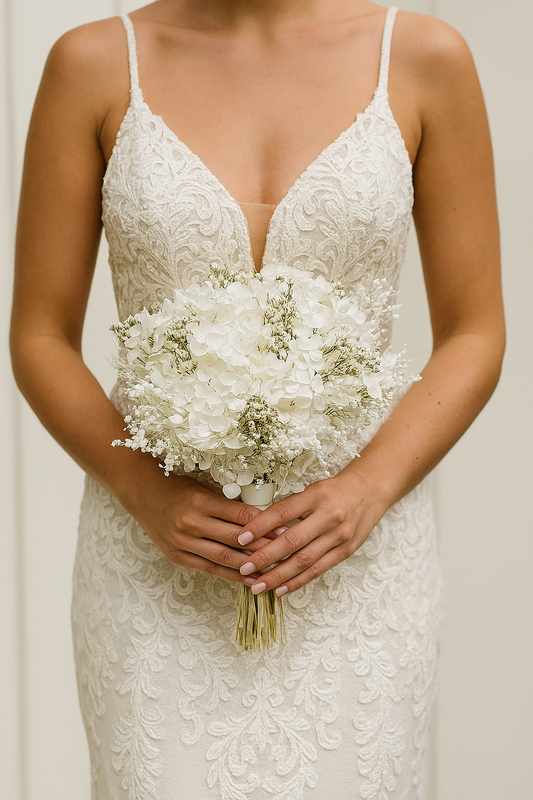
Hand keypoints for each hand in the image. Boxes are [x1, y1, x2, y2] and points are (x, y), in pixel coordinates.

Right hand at [126, 472, 279, 583]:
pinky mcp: (178, 556)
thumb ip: (230, 501)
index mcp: (201, 500)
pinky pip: (210, 569)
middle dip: (264, 547)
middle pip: (236, 539)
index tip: (285, 528)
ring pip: (224, 558)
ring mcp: (183, 542)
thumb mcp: (205, 487)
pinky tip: (250, 579)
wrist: (145, 496)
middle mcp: (191, 522)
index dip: (265, 524)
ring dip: (251, 566)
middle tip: (287, 551)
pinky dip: (232, 575)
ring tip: (275, 570)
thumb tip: (264, 513)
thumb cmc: (180, 488)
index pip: (240, 515)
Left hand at [235, 469, 388, 595]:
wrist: (370, 491)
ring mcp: (339, 536)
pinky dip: (298, 581)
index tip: (240, 538)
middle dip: (265, 557)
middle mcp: (329, 516)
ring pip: (304, 561)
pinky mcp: (346, 551)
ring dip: (278, 576)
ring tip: (257, 586)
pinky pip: (318, 570)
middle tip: (243, 568)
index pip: (283, 512)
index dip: (260, 526)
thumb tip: (256, 527)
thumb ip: (289, 507)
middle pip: (292, 541)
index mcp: (316, 496)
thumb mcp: (311, 489)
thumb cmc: (334, 490)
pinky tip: (280, 590)